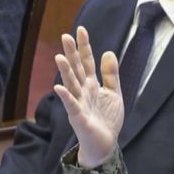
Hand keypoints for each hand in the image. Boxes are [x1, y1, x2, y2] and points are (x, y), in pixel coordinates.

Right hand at [54, 26, 123, 167]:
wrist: (105, 144)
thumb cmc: (107, 119)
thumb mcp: (114, 94)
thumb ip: (111, 75)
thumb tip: (109, 52)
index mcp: (91, 85)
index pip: (87, 62)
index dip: (85, 47)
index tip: (81, 29)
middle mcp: (83, 92)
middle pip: (76, 70)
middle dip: (71, 54)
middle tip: (66, 36)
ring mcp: (79, 104)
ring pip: (71, 85)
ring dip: (65, 72)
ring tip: (59, 56)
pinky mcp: (79, 118)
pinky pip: (71, 106)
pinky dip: (66, 97)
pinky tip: (59, 88)